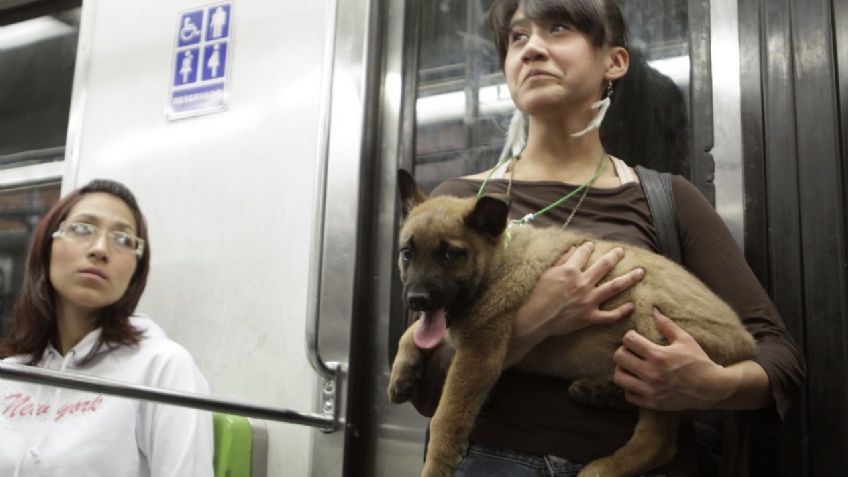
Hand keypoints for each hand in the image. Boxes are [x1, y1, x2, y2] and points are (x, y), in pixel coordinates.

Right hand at [521, 242, 642, 335]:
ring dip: (629, 278)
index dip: (588, 247)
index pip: (583, 253)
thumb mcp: (546, 273)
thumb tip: (574, 248)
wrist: (535, 319)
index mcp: (570, 270)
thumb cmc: (537, 295)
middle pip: (604, 266)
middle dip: (615, 256)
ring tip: (640, 272)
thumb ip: (561, 259)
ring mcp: (588, 301)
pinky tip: (632, 305)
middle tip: (622, 251)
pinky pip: (610, 315)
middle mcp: (582, 283)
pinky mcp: (589, 317)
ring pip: (614, 287)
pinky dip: (622, 311)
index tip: (592, 245)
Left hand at [612, 309, 736, 410]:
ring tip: (631, 367)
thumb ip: (666, 324)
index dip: (630, 336)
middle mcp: (652, 373)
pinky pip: (628, 395)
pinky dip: (630, 388)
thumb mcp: (685, 340)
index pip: (628, 340)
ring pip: (619, 377)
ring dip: (622, 370)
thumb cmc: (698, 361)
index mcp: (659, 355)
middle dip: (623, 351)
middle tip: (631, 352)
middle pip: (619, 357)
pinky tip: (637, 382)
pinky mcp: (652, 403)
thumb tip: (653, 309)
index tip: (636, 338)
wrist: (711, 388)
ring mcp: (651, 390)